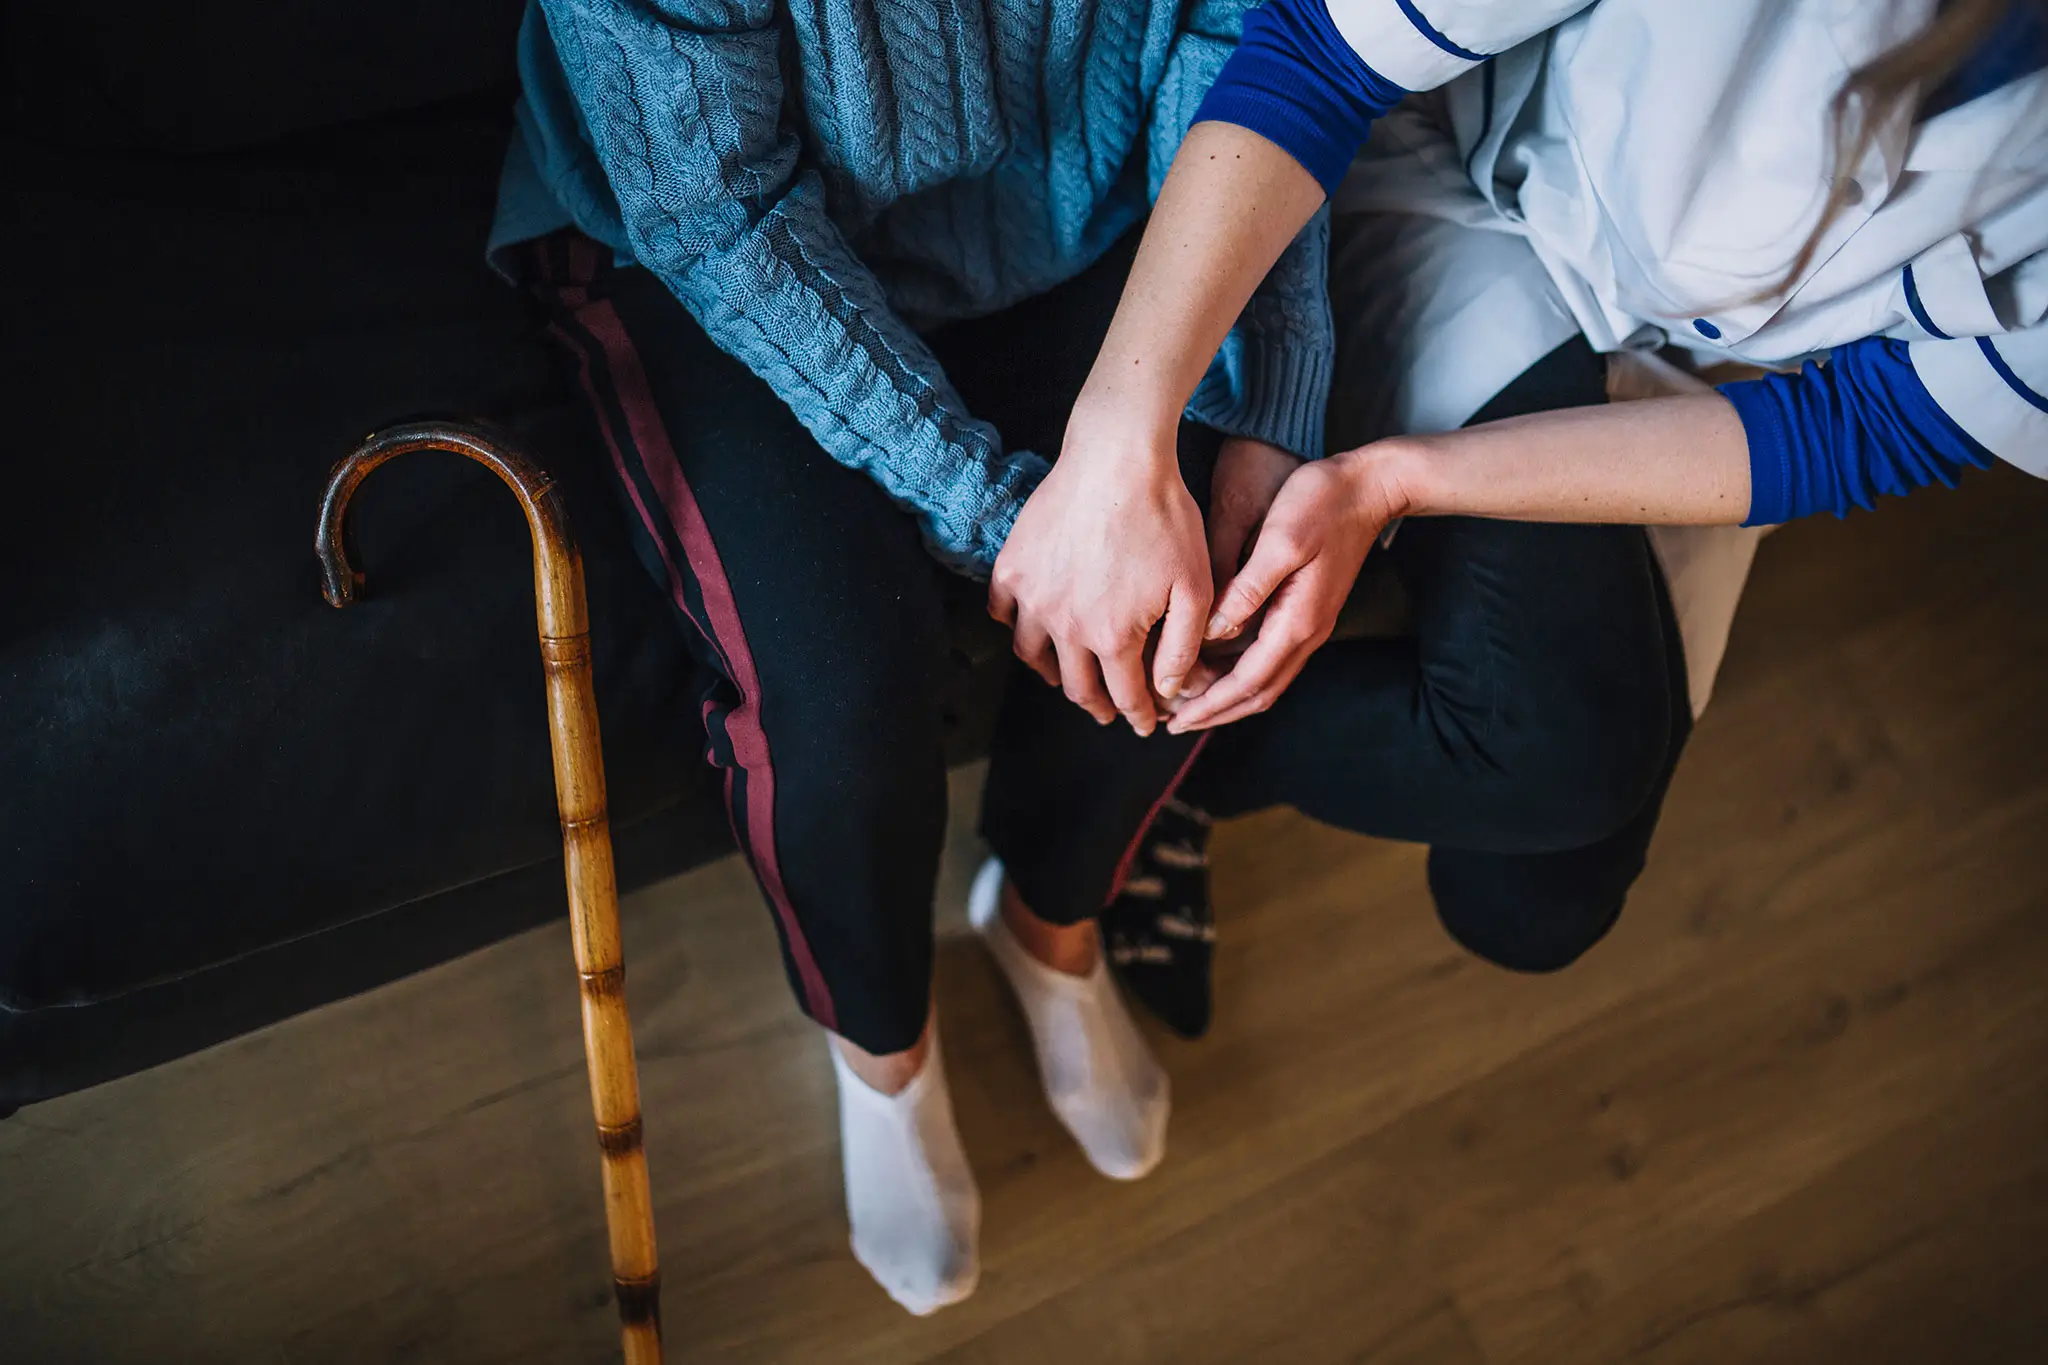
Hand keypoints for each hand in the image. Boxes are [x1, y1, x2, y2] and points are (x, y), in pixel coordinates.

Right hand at [990, 418, 1210, 735]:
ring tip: (1069, 676)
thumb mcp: (1194, 586)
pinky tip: (1033, 627)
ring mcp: (1032, 597)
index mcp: (1112, 637)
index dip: (1138, 715)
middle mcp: (1064, 626)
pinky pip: (1003, 614)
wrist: (1117, 458)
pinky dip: (1017, 629)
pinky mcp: (1011, 568)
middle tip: (1110, 711)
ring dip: (1055, 675)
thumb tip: (1169, 692)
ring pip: (1033, 657)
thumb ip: (1182, 647)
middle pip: (1077, 687)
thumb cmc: (1165, 517)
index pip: (1125, 695)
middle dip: (1099, 706)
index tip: (1144, 725)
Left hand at [1166, 448, 1403, 733]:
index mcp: (1296, 621)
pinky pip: (1272, 658)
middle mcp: (1306, 633)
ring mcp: (1310, 624)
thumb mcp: (1280, 541)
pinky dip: (1242, 674)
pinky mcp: (1308, 611)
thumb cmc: (1322, 504)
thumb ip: (1247, 589)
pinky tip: (1218, 666)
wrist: (1370, 487)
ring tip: (1189, 702)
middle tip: (1175, 722)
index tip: (1176, 720)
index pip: (1247, 682)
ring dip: (1228, 697)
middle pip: (1258, 693)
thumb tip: (1215, 631)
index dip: (1210, 705)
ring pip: (1266, 680)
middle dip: (1216, 712)